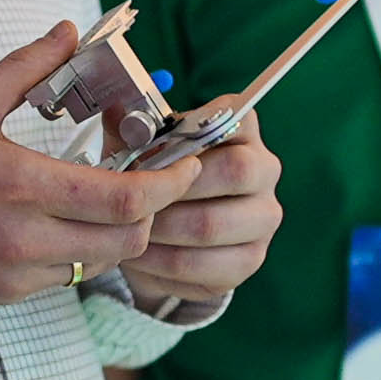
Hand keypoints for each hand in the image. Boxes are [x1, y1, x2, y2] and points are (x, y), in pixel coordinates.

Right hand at [0, 24, 203, 308]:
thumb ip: (24, 67)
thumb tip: (68, 29)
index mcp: (19, 184)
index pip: (124, 198)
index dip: (169, 185)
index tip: (187, 165)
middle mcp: (23, 237)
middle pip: (127, 238)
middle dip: (155, 212)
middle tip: (158, 181)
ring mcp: (15, 273)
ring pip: (100, 263)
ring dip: (118, 234)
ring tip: (114, 199)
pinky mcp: (4, 294)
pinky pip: (65, 278)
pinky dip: (79, 252)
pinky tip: (66, 223)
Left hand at [119, 99, 282, 313]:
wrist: (164, 235)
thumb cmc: (154, 177)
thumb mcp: (137, 147)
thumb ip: (129, 129)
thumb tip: (116, 114)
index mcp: (243, 131)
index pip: (232, 120)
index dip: (188, 136)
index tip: (149, 151)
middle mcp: (265, 170)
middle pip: (233, 172)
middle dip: (172, 187)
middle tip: (132, 199)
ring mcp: (263, 219)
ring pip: (211, 226)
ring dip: (160, 230)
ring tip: (127, 230)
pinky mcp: (249, 260)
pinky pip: (202, 266)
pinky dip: (160, 263)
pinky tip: (138, 256)